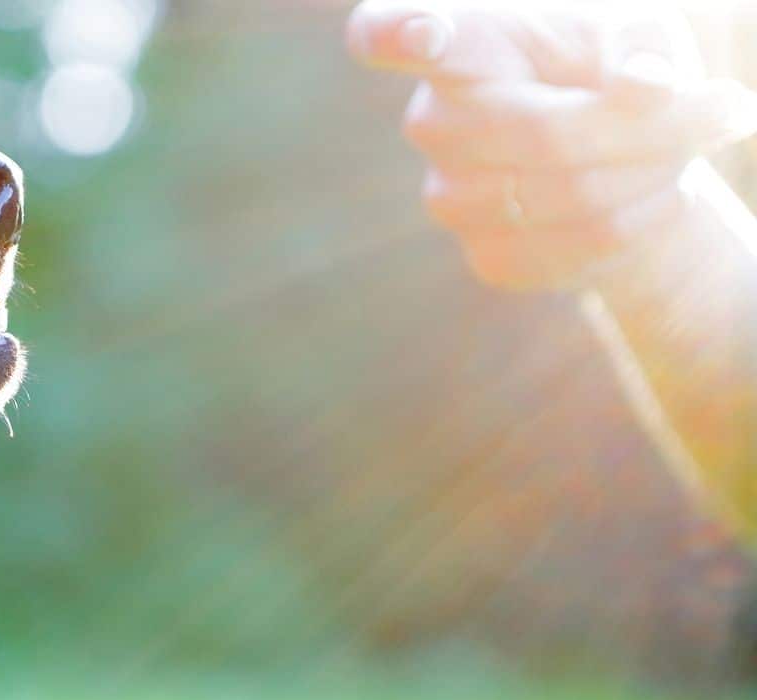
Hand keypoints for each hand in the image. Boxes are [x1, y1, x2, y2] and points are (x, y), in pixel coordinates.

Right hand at [347, 1, 756, 290]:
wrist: (619, 150)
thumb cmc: (618, 64)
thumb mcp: (642, 31)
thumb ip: (642, 48)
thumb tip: (643, 87)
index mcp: (464, 42)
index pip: (390, 33)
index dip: (400, 33)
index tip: (421, 31)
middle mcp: (434, 120)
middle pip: (543, 133)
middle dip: (651, 128)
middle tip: (726, 107)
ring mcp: (449, 195)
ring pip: (572, 196)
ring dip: (655, 174)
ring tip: (680, 152)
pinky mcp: (486, 254)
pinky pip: (575, 248)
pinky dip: (638, 224)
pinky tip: (649, 196)